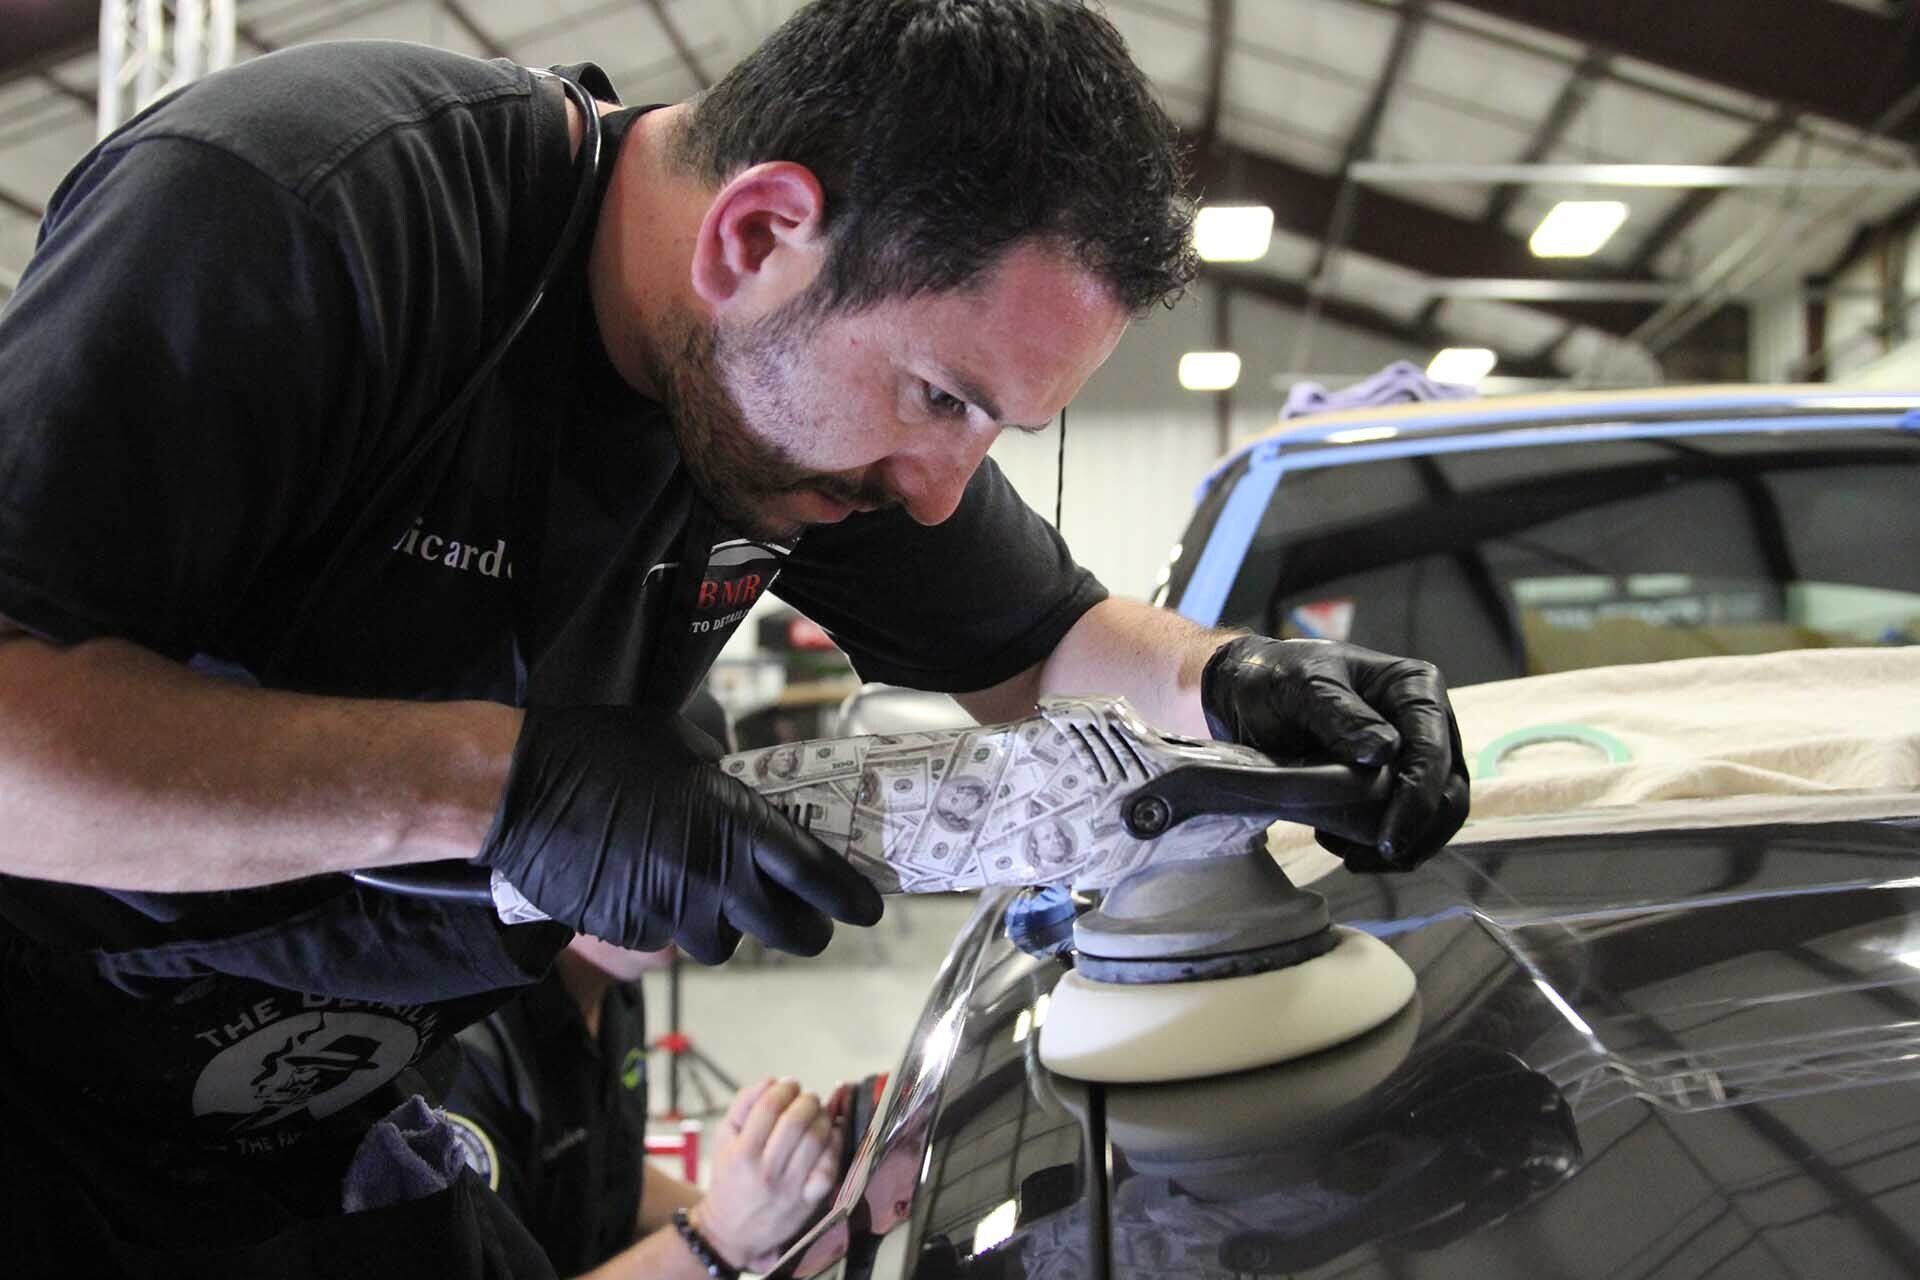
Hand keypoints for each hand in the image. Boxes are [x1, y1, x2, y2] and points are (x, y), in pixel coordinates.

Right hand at [475, 708, 883, 962]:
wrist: (521, 788)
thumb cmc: (602, 749)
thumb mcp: (683, 745)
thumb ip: (726, 780)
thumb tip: (747, 794)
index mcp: (737, 824)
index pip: (816, 877)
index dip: (850, 899)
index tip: (869, 910)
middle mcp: (714, 877)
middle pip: (787, 932)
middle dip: (804, 930)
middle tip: (804, 919)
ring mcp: (670, 911)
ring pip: (723, 942)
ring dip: (726, 925)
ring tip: (708, 893)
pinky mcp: (630, 930)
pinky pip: (666, 938)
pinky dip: (669, 922)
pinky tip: (649, 887)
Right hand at [696, 1078, 844, 1271]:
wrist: (732, 1231)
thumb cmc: (730, 1176)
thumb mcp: (724, 1139)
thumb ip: (743, 1106)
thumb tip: (772, 1081)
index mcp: (741, 1153)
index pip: (769, 1107)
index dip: (784, 1088)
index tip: (788, 1084)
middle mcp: (766, 1172)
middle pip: (796, 1121)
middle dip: (807, 1099)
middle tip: (806, 1097)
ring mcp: (790, 1189)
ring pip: (816, 1140)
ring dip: (823, 1117)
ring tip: (818, 1113)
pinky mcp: (808, 1203)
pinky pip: (829, 1167)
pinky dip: (835, 1144)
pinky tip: (831, 1134)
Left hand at [1200, 636, 1468, 870]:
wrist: (1253, 691)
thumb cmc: (1278, 678)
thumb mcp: (1300, 687)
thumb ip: (1339, 714)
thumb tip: (1385, 751)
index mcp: (1415, 687)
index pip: (1433, 749)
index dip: (1418, 798)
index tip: (1388, 839)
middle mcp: (1427, 721)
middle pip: (1449, 789)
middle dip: (1416, 832)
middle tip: (1366, 859)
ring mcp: (1416, 754)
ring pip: (1434, 814)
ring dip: (1401, 846)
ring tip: (1349, 857)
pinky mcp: (1396, 783)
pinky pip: (1407, 823)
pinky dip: (1381, 846)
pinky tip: (1341, 846)